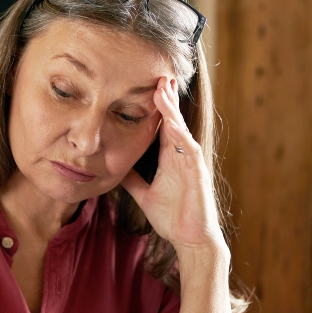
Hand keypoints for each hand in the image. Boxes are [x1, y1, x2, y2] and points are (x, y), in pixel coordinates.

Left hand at [120, 77, 224, 254]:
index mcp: (170, 157)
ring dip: (171, 108)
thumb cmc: (173, 217)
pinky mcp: (197, 171)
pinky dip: (180, 133)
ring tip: (162, 88)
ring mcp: (191, 160)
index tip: (144, 85)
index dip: (154, 106)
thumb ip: (132, 179)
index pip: (161, 124)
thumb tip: (114, 169)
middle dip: (165, 97)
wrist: (190, 238)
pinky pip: (188, 147)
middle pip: (172, 119)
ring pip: (180, 127)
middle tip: (157, 73)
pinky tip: (172, 121)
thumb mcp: (144, 194)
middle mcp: (181, 154)